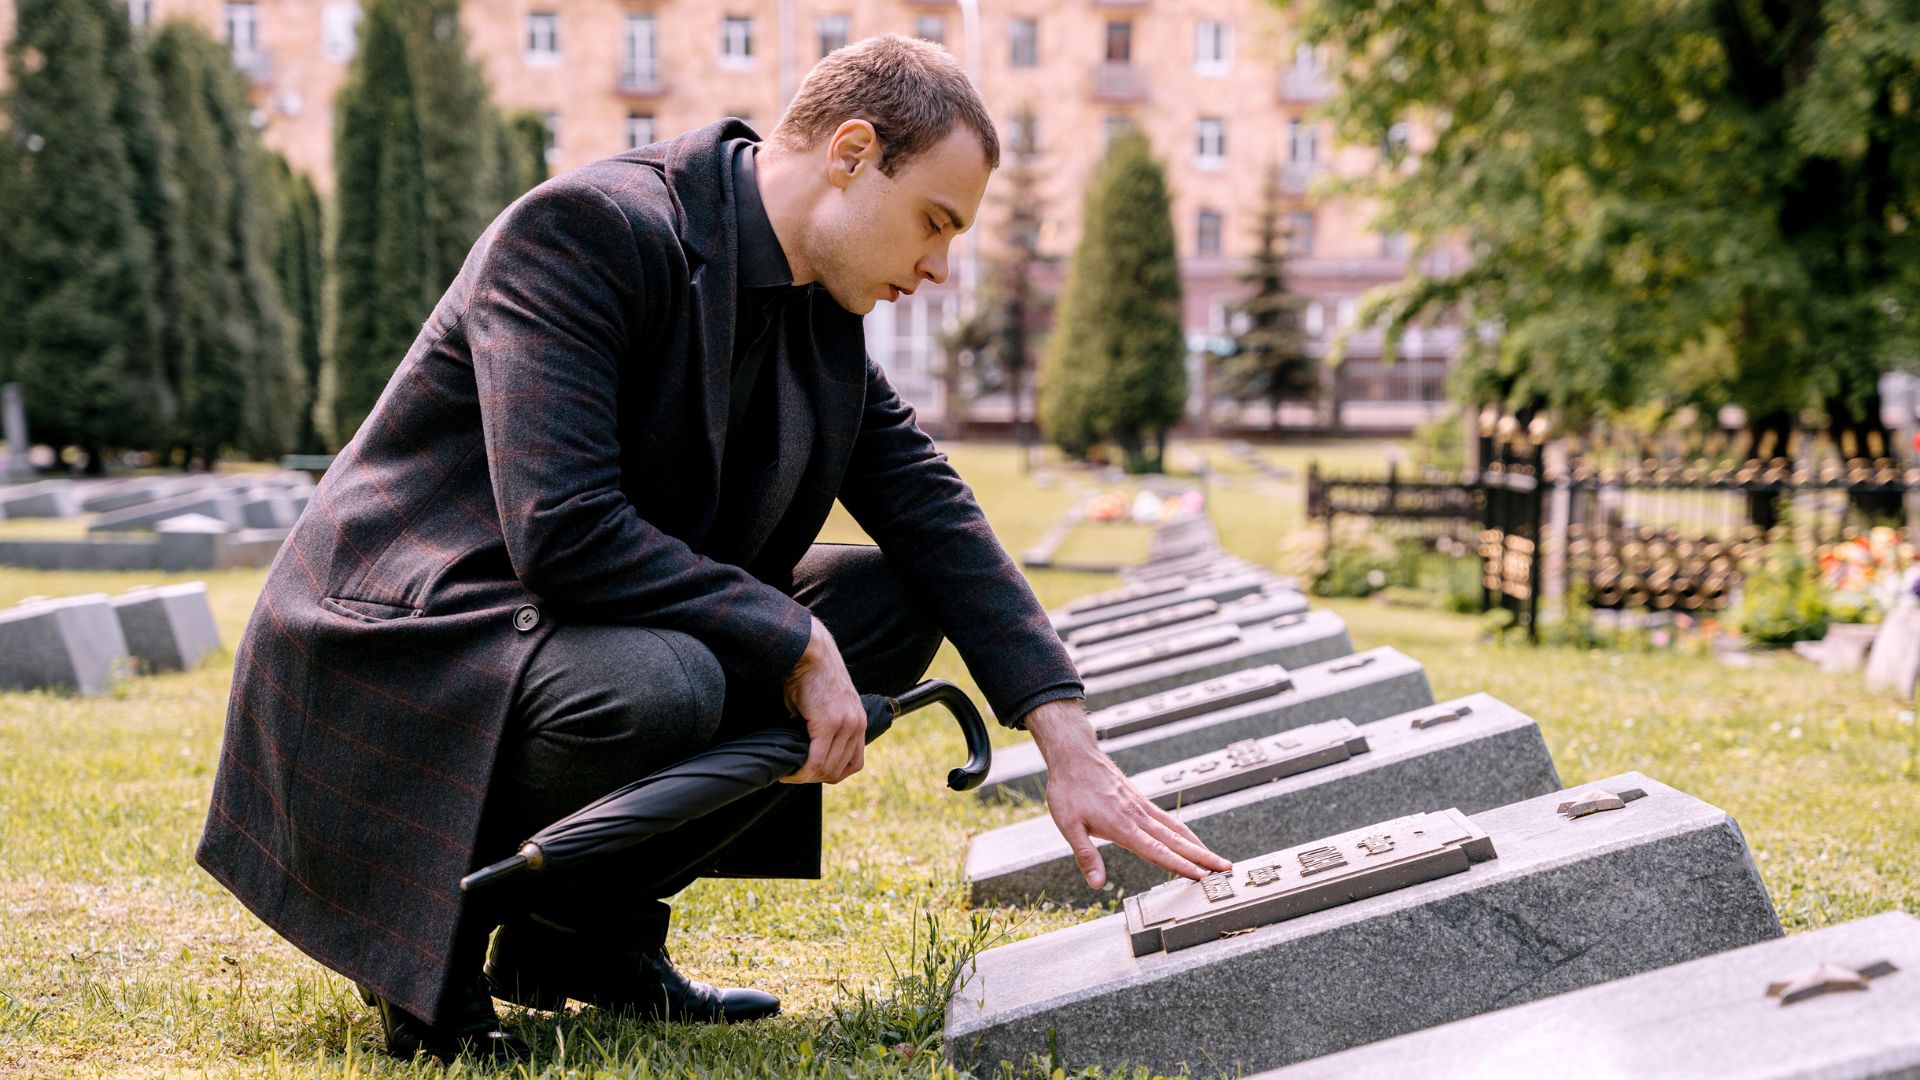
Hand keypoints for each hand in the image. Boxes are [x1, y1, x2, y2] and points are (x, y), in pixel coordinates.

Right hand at [779, 617, 867, 784]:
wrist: (809, 652)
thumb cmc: (810, 676)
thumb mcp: (824, 706)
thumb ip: (823, 728)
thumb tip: (807, 748)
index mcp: (859, 722)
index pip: (853, 763)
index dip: (831, 772)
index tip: (810, 771)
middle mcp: (857, 725)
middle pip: (838, 771)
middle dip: (814, 777)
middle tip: (794, 774)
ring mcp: (844, 725)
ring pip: (827, 769)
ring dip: (805, 777)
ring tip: (789, 773)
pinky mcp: (828, 724)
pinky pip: (816, 761)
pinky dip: (801, 772)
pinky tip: (788, 772)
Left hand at [1026, 699, 1231, 888]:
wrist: (1075, 755)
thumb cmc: (1069, 789)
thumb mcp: (1068, 825)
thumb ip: (1086, 855)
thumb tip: (1096, 884)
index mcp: (1123, 827)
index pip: (1157, 851)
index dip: (1180, 865)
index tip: (1201, 876)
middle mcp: (1139, 817)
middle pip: (1176, 841)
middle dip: (1202, 856)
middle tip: (1225, 869)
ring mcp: (1142, 807)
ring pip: (1177, 829)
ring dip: (1198, 845)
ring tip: (1217, 859)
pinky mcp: (1140, 801)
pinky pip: (1168, 819)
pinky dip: (1184, 832)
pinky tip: (1190, 840)